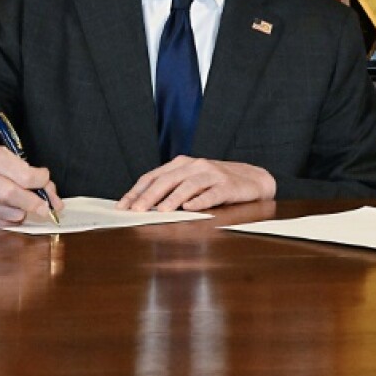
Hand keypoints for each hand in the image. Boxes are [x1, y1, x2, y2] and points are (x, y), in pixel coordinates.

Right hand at [0, 146, 62, 228]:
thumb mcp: (6, 162)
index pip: (24, 174)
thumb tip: (54, 200)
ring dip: (23, 212)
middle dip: (34, 203)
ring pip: (9, 213)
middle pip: (12, 195)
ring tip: (21, 206)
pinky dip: (11, 220)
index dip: (41, 182)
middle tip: (46, 209)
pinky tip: (7, 212)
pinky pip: (1, 223)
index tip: (45, 183)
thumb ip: (31, 175)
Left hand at [117, 157, 275, 211]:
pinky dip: (200, 200)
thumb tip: (142, 206)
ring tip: (162, 210)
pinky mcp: (227, 186)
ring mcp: (212, 174)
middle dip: (149, 196)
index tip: (122, 206)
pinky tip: (191, 207)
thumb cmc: (217, 183)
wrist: (252, 179)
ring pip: (188, 185)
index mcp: (182, 164)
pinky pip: (212, 193)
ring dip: (173, 198)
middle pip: (167, 180)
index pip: (153, 177)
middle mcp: (195, 165)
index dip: (136, 191)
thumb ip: (170, 190)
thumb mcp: (191, 182)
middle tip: (136, 210)